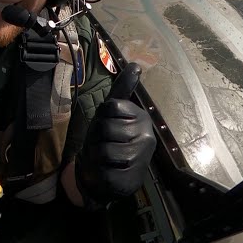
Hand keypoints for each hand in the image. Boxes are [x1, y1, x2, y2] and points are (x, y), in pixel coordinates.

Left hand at [77, 63, 155, 206]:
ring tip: (103, 159)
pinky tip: (107, 172)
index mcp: (142, 117)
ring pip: (103, 149)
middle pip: (105, 127)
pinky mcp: (131, 178)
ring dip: (96, 155)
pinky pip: (103, 169)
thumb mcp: (111, 113)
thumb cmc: (108, 139)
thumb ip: (122, 89)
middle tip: (103, 144)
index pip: (111, 106)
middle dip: (96, 137)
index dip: (101, 117)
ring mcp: (140, 158)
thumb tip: (136, 64)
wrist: (107, 175)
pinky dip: (98, 171)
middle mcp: (146, 137)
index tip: (107, 126)